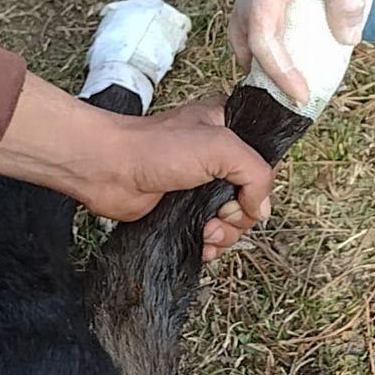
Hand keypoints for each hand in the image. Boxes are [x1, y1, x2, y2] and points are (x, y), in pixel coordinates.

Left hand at [0, 75, 272, 237]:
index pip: (266, 159)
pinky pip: (212, 233)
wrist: (108, 170)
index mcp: (230, 128)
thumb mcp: (219, 147)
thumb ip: (255, 174)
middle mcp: (219, 156)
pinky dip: (211, 244)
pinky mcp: (185, 210)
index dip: (262, 183)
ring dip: (226, 233)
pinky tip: (201, 246)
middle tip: (221, 215)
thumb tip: (262, 210)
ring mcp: (202, 184)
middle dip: (242, 215)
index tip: (248, 194)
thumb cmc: (157, 148)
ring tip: (207, 232)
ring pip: (234, 219)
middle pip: (252, 195)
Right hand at [229, 0, 365, 103]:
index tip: (301, 96)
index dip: (280, 74)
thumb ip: (345, 4)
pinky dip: (269, 21)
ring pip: (248, 17)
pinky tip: (295, 20)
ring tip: (283, 61)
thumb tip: (345, 38)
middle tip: (276, 87)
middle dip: (257, 66)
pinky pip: (259, 0)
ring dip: (260, 44)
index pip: (263, 45)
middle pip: (243, 35)